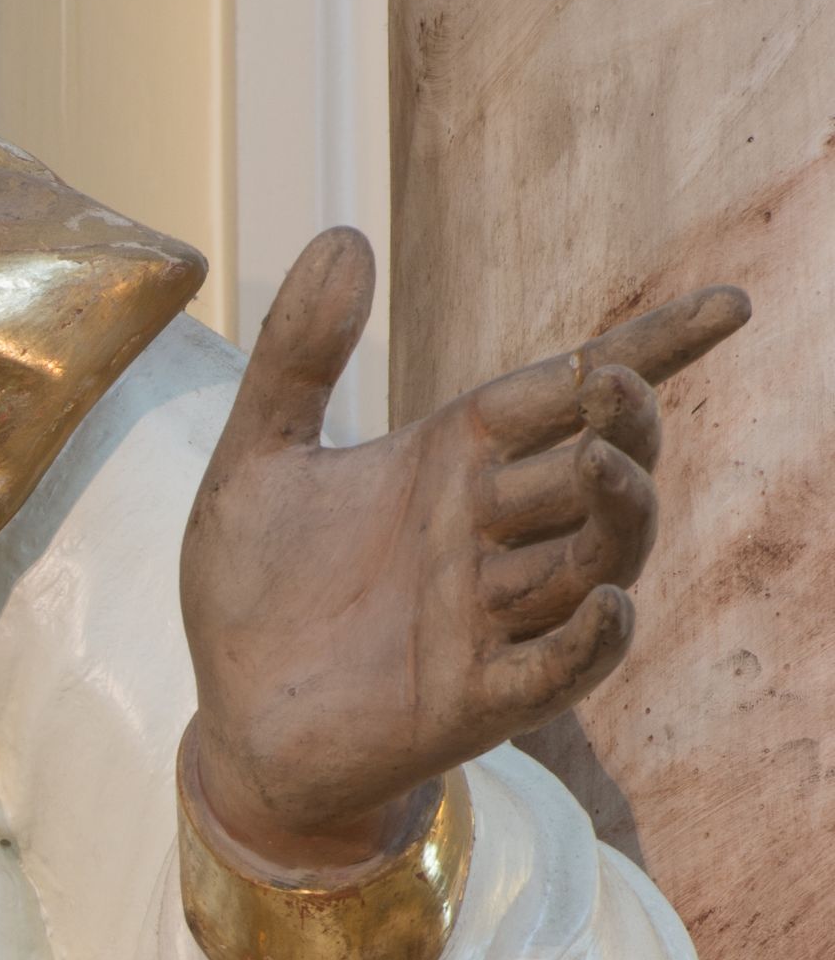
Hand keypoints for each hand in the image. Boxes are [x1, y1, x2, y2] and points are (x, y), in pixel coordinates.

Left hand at [180, 227, 748, 868]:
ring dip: (615, 516)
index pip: (568, 392)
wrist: (231, 727)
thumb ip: (297, 356)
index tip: (728, 307)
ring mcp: (490, 620)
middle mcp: (489, 535)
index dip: (652, 350)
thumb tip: (344, 233)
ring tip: (603, 465)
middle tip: (607, 388)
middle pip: (597, 470)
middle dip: (620, 426)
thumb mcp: (255, 462)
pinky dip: (586, 641)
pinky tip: (606, 604)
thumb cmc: (254, 596)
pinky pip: (554, 671)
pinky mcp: (473, 701)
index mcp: (454, 463)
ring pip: (595, 561)